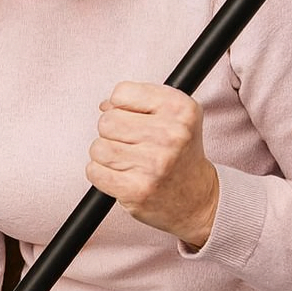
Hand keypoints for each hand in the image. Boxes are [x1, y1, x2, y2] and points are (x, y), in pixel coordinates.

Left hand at [86, 82, 219, 247]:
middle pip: (106, 121)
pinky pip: (94, 171)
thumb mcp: (175, 116)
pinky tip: (120, 175)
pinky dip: (101, 173)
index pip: (122, 92)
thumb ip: (140, 102)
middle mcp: (170, 135)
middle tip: (132, 144)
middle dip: (112, 133)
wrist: (197, 198)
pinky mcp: (136, 190)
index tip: (134, 119)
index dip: (121, 106)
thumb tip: (105, 105)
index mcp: (180, 109)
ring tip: (127, 161)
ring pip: (98, 147)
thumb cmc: (180, 154)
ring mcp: (153, 164)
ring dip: (105, 155)